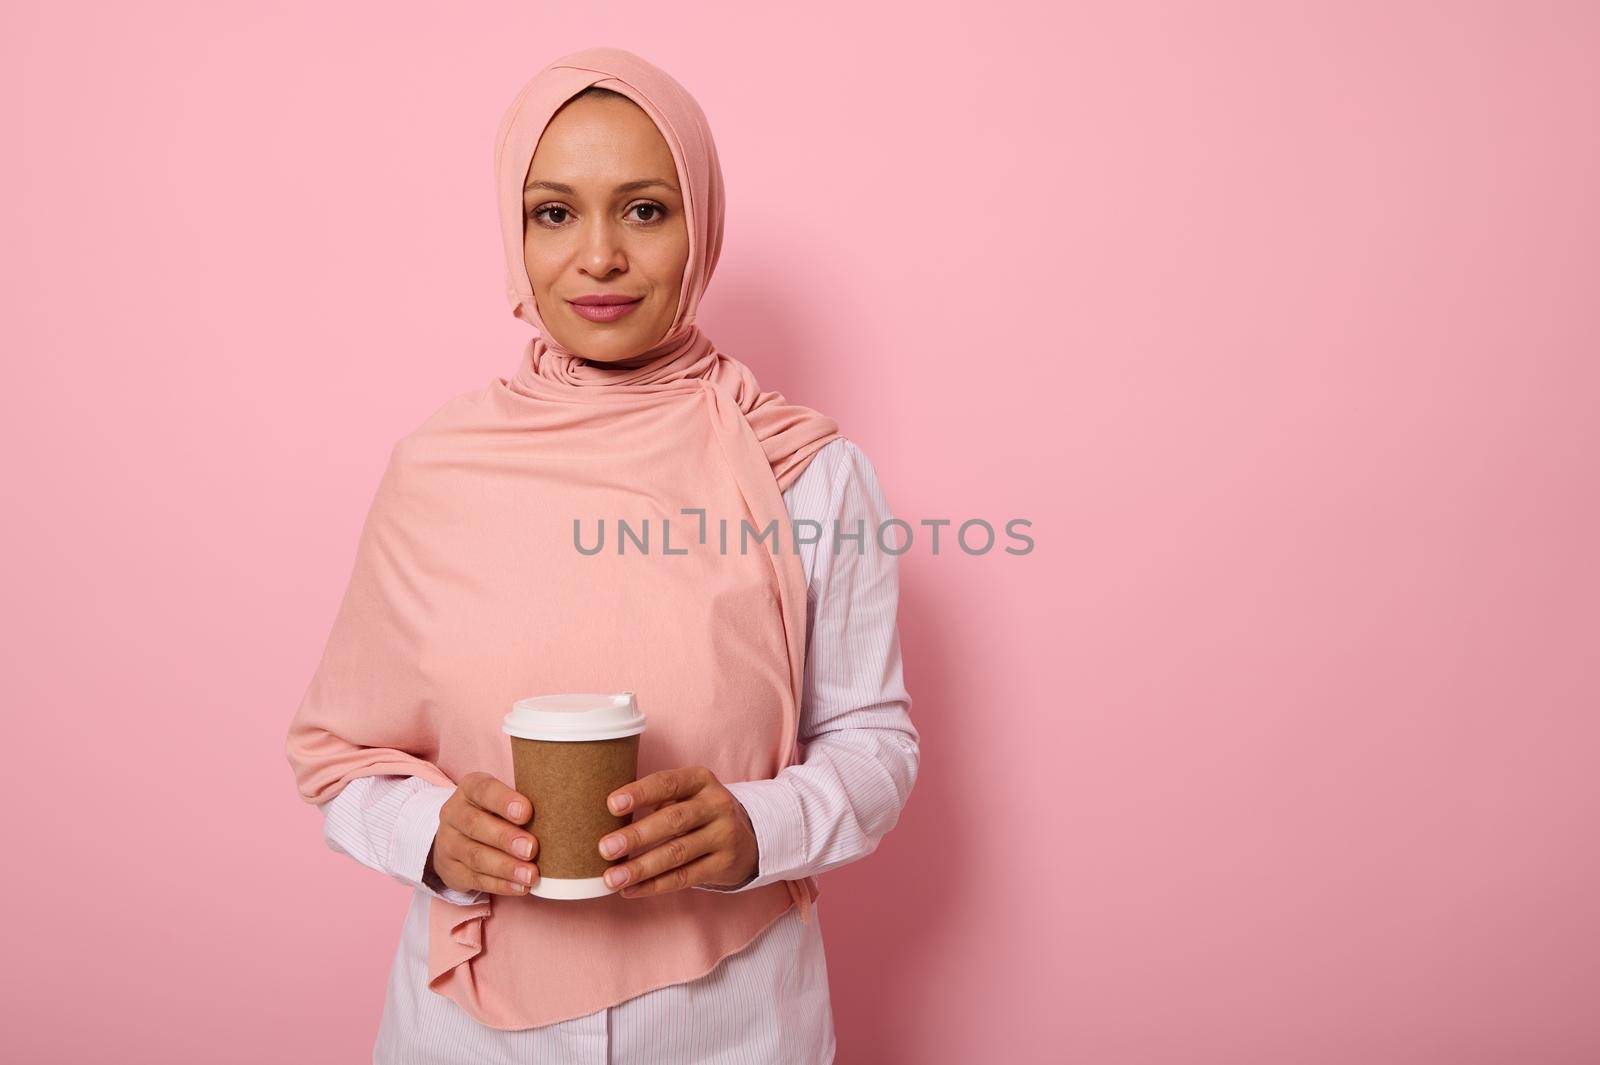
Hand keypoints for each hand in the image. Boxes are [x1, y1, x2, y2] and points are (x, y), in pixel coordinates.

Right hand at [428, 771, 540, 895]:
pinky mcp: (451, 870)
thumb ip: (525, 803)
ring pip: (475, 856)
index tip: (526, 812)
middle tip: (532, 849)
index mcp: (470, 789)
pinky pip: (475, 879)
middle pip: (476, 825)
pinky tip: (520, 887)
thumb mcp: (504, 799)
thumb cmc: (495, 812)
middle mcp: (454, 814)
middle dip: (505, 838)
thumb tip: (562, 814)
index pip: (483, 790)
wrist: (458, 836)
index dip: (504, 801)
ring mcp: (448, 843)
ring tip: (531, 875)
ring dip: (506, 867)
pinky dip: (500, 885)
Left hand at [597, 765, 758, 897]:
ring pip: (678, 853)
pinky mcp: (723, 864)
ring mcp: (723, 835)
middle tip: (605, 848)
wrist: (747, 837)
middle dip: (637, 835)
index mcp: (701, 780)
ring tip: (611, 878)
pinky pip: (685, 877)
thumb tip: (602, 817)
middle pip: (674, 820)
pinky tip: (630, 890)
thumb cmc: (698, 812)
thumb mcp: (686, 794)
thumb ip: (656, 799)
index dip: (640, 793)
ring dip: (641, 867)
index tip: (611, 804)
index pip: (668, 783)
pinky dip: (654, 885)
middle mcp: (716, 805)